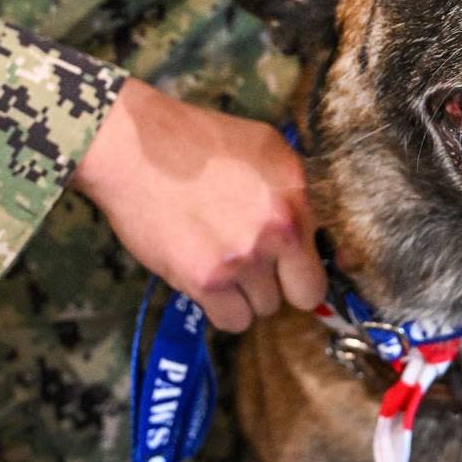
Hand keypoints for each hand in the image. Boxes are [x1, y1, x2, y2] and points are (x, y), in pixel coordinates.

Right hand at [71, 78, 325, 331]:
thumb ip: (297, 189)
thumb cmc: (198, 141)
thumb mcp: (265, 147)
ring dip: (247, 294)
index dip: (308, 264)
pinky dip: (221, 308)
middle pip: (303, 294)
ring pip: (263, 308)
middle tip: (260, 267)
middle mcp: (276, 231)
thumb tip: (321, 234)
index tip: (295, 266)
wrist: (134, 150)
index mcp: (295, 196)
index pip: (327, 258)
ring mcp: (242, 259)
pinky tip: (208, 281)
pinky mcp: (205, 280)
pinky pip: (230, 320)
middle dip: (284, 284)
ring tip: (223, 263)